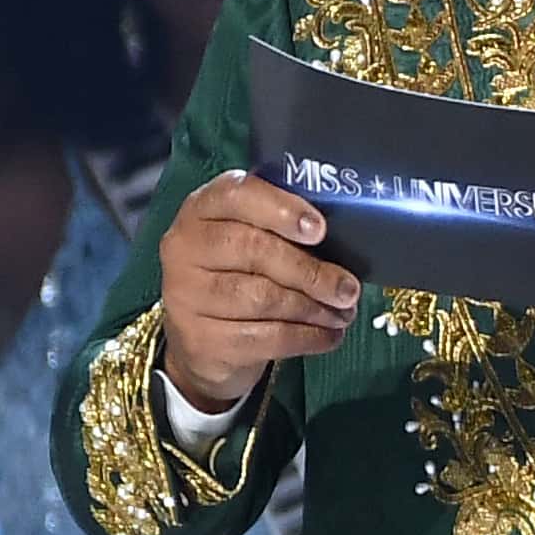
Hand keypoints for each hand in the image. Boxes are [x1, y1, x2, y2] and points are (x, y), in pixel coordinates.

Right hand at [159, 171, 356, 410]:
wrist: (201, 339)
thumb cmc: (239, 274)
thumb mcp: (254, 239)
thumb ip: (284, 228)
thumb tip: (348, 238)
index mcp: (202, 209)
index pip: (237, 195)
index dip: (282, 210)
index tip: (320, 229)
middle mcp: (185, 247)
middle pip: (255, 250)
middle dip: (311, 272)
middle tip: (349, 288)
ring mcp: (186, 295)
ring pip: (263, 298)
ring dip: (315, 308)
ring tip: (344, 313)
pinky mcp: (200, 338)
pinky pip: (265, 337)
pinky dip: (307, 337)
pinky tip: (329, 335)